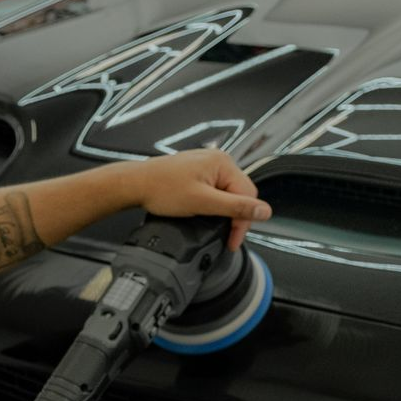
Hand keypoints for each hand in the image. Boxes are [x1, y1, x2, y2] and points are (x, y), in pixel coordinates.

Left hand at [134, 149, 270, 251]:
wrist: (135, 184)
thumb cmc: (162, 189)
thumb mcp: (202, 202)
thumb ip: (235, 207)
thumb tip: (264, 211)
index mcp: (223, 163)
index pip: (248, 195)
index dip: (243, 221)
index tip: (233, 240)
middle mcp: (218, 160)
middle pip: (239, 194)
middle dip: (234, 217)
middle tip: (226, 237)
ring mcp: (206, 165)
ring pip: (226, 193)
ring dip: (223, 211)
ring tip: (213, 225)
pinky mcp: (196, 172)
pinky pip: (214, 190)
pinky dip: (213, 204)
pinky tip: (204, 213)